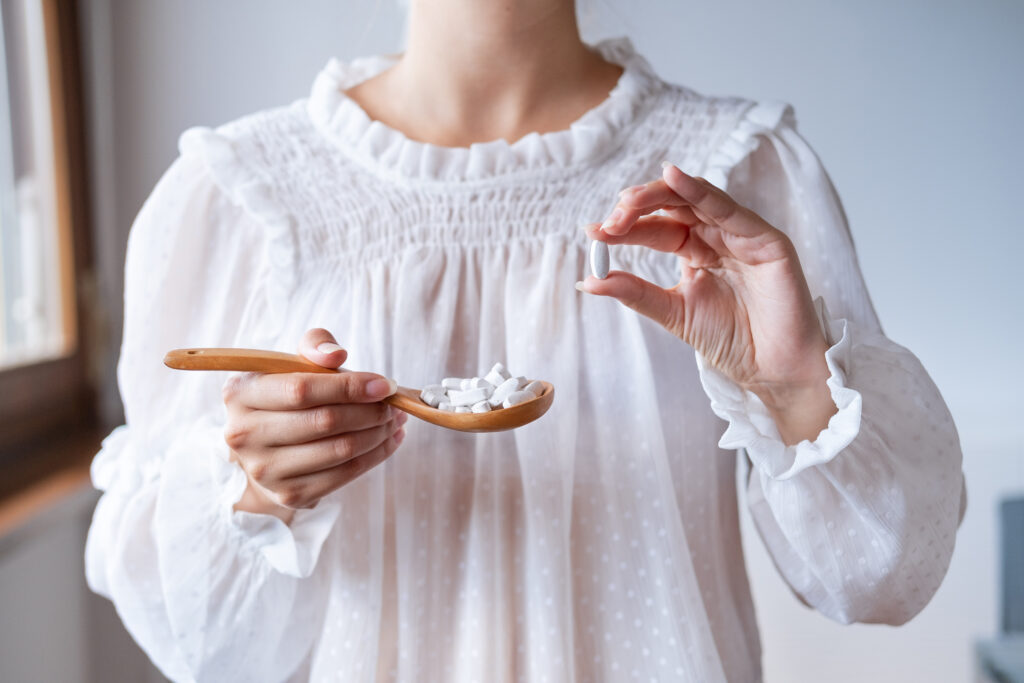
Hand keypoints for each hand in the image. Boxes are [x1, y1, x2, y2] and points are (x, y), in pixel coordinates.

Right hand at [223, 328, 405, 522]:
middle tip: (393, 403)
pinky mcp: (290, 494)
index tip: (384, 384)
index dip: (350, 387)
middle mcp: (244, 435)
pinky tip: (388, 439)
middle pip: (325, 422)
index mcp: (240, 394)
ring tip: (394, 419)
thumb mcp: (292, 362)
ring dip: (378, 433)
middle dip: (371, 411)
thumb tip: (336, 355)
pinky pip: (346, 475)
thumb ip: (315, 345)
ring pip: (341, 450)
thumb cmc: (285, 396)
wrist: (266, 449)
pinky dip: (376, 455)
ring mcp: (265, 470)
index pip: (302, 389)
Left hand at [578, 163, 835, 443]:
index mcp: (695, 252)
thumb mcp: (672, 312)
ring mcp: (741, 234)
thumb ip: (635, 292)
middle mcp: (717, 236)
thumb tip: (587, 280)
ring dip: (659, 195)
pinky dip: (700, 191)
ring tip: (627, 201)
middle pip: (672, 206)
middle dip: (637, 208)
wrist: (772, 370)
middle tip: (610, 221)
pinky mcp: (765, 239)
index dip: (624, 228)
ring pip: (695, 200)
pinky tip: (674, 177)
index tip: (593, 233)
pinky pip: (728, 208)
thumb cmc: (732, 342)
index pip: (655, 229)